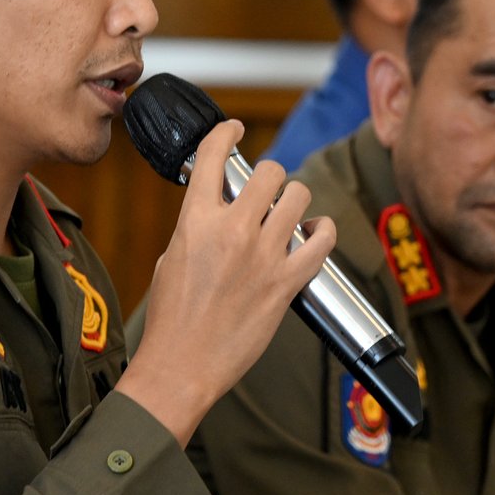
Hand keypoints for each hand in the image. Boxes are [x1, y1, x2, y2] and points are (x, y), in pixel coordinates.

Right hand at [119, 120, 335, 444]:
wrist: (180, 364)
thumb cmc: (171, 319)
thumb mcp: (172, 257)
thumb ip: (197, 227)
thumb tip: (216, 213)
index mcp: (195, 220)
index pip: (214, 154)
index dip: (227, 133)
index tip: (234, 130)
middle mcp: (232, 230)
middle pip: (269, 172)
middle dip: (270, 176)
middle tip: (266, 191)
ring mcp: (263, 255)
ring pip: (299, 196)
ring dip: (296, 200)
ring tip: (290, 214)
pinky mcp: (286, 283)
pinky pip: (322, 241)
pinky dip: (323, 232)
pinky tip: (314, 234)